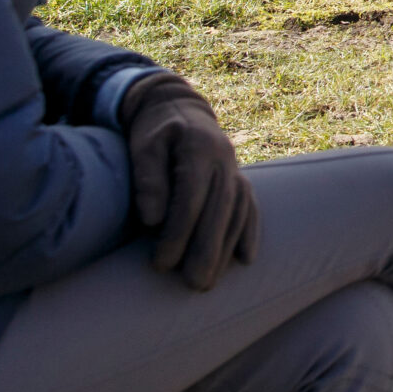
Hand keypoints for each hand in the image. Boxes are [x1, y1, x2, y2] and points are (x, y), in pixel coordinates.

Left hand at [116, 72, 258, 290]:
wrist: (177, 106)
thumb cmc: (153, 131)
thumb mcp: (142, 146)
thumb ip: (147, 179)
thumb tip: (153, 221)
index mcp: (198, 148)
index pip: (191, 198)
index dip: (178, 233)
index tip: (161, 264)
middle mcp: (224, 159)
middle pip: (220, 210)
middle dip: (207, 250)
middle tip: (194, 285)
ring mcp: (235, 168)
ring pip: (237, 212)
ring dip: (226, 249)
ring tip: (211, 282)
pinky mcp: (239, 177)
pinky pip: (250, 206)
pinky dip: (250, 232)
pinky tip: (247, 258)